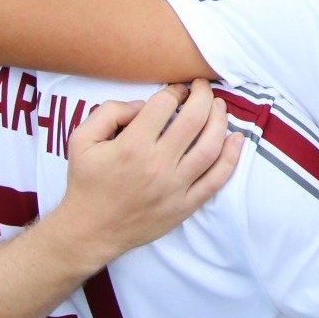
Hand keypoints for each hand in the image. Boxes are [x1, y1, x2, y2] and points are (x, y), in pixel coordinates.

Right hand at [63, 80, 244, 256]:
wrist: (89, 230)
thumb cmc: (86, 183)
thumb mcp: (81, 140)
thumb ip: (109, 112)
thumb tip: (142, 105)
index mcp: (131, 146)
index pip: (164, 105)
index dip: (174, 91)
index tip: (178, 89)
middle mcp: (157, 165)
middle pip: (194, 119)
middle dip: (203, 95)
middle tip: (203, 88)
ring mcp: (175, 187)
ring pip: (210, 146)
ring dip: (220, 120)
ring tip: (219, 106)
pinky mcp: (185, 205)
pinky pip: (216, 180)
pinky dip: (231, 158)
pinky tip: (237, 139)